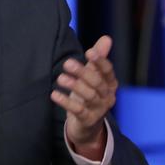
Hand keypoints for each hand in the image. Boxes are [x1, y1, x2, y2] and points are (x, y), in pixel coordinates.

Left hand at [50, 35, 117, 158]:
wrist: (87, 126)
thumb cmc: (89, 95)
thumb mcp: (93, 76)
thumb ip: (98, 58)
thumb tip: (107, 38)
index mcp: (110, 84)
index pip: (107, 70)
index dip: (100, 61)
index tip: (89, 52)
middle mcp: (107, 96)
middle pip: (97, 82)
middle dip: (83, 72)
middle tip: (67, 63)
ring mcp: (99, 109)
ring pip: (89, 96)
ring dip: (74, 86)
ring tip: (60, 78)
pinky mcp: (88, 120)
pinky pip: (78, 110)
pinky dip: (66, 102)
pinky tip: (54, 94)